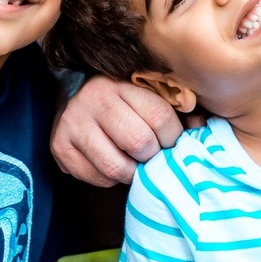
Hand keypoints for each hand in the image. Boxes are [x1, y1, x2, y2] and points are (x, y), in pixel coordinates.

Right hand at [51, 76, 183, 186]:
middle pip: (139, 142)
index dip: (173, 137)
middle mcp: (94, 99)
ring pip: (115, 167)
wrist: (73, 96)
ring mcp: (72, 123)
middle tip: (153, 155)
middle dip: (152, 156)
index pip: (160, 116)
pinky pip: (96, 178)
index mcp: (121, 82)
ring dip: (132, 172)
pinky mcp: (59, 147)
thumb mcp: (147, 95)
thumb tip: (201, 127)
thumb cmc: (122, 101)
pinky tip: (112, 162)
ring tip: (135, 163)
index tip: (171, 141)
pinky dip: (109, 179)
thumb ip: (176, 109)